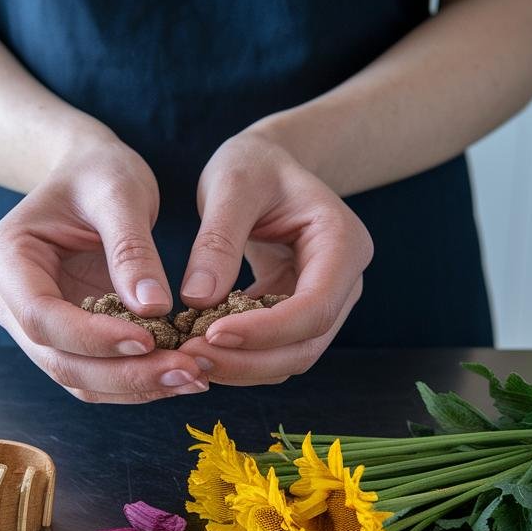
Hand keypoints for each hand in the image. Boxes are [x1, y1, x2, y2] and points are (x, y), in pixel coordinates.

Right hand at [0, 137, 208, 402]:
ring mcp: (38, 327)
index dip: (92, 337)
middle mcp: (11, 301)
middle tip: (188, 371)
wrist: (91, 174)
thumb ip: (131, 249)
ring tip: (194, 378)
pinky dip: (139, 382)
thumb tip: (152, 308)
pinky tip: (183, 374)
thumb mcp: (118, 192)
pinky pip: (99, 375)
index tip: (149, 339)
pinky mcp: (70, 339)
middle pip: (58, 358)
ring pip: (79, 378)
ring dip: (136, 387)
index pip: (40, 315)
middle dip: (124, 373)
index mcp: (8, 258)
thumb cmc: (98, 172)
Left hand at [176, 131, 372, 385]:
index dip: (265, 332)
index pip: (315, 308)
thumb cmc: (253, 164)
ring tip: (187, 355)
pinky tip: (196, 345)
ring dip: (241, 367)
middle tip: (189, 357)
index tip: (210, 335)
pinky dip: (237, 355)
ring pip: (290, 357)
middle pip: (306, 345)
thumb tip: (198, 300)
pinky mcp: (297, 313)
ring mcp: (325, 301)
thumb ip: (218, 240)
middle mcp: (344, 281)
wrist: (266, 164)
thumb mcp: (232, 184)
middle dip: (249, 361)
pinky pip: (272, 348)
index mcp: (343, 243)